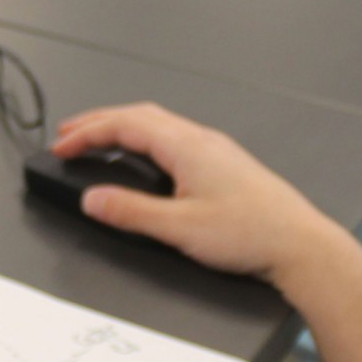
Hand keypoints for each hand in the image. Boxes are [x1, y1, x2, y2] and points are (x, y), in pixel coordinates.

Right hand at [52, 103, 344, 283]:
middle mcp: (201, 139)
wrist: (299, 244)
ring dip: (123, 129)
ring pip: (159, 124)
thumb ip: (131, 212)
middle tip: (69, 135)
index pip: (125, 125)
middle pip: (140, 116)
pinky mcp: (224, 163)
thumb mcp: (180, 228)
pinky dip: (145, 139)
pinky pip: (174, 137)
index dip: (88, 133)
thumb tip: (93, 200)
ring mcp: (215, 149)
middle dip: (100, 123)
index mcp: (187, 146)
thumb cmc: (251, 233)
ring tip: (98, 142)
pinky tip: (144, 158)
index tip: (61, 146)